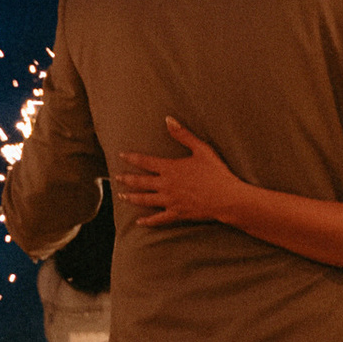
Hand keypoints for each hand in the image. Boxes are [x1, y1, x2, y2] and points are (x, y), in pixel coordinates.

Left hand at [116, 116, 250, 229]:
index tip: (121, 155)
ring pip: (145, 199)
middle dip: (127, 179)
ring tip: (121, 196)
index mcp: (170, 168)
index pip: (145, 162)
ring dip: (132, 197)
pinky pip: (158, 219)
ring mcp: (170, 201)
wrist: (226, 198)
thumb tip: (168, 119)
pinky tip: (140, 222)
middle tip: (116, 177)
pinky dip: (148, 221)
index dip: (132, 158)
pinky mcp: (177, 214)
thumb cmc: (216, 172)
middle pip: (141, 182)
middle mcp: (166, 185)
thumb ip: (183, 134)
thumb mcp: (201, 149)